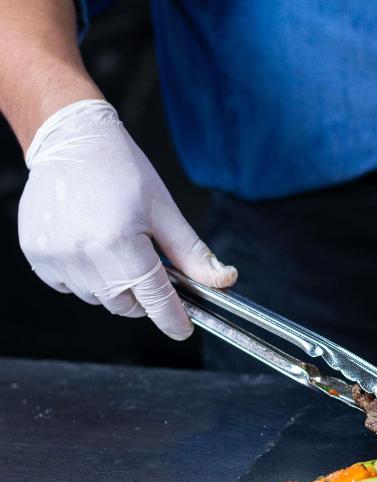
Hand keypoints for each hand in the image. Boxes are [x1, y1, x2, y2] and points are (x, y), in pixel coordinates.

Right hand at [18, 99, 237, 339]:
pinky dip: (85, 277)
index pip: (154, 299)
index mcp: (120, 244)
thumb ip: (192, 254)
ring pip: (97, 298)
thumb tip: (224, 281)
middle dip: (143, 297)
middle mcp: (84, 255)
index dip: (173, 319)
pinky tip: (89, 245)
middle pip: (125, 305)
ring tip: (115, 246)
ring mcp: (56, 257)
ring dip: (113, 286)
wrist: (71, 141)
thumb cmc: (123, 170)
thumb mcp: (165, 211)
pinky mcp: (36, 255)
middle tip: (149, 267)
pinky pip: (68, 286)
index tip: (183, 329)